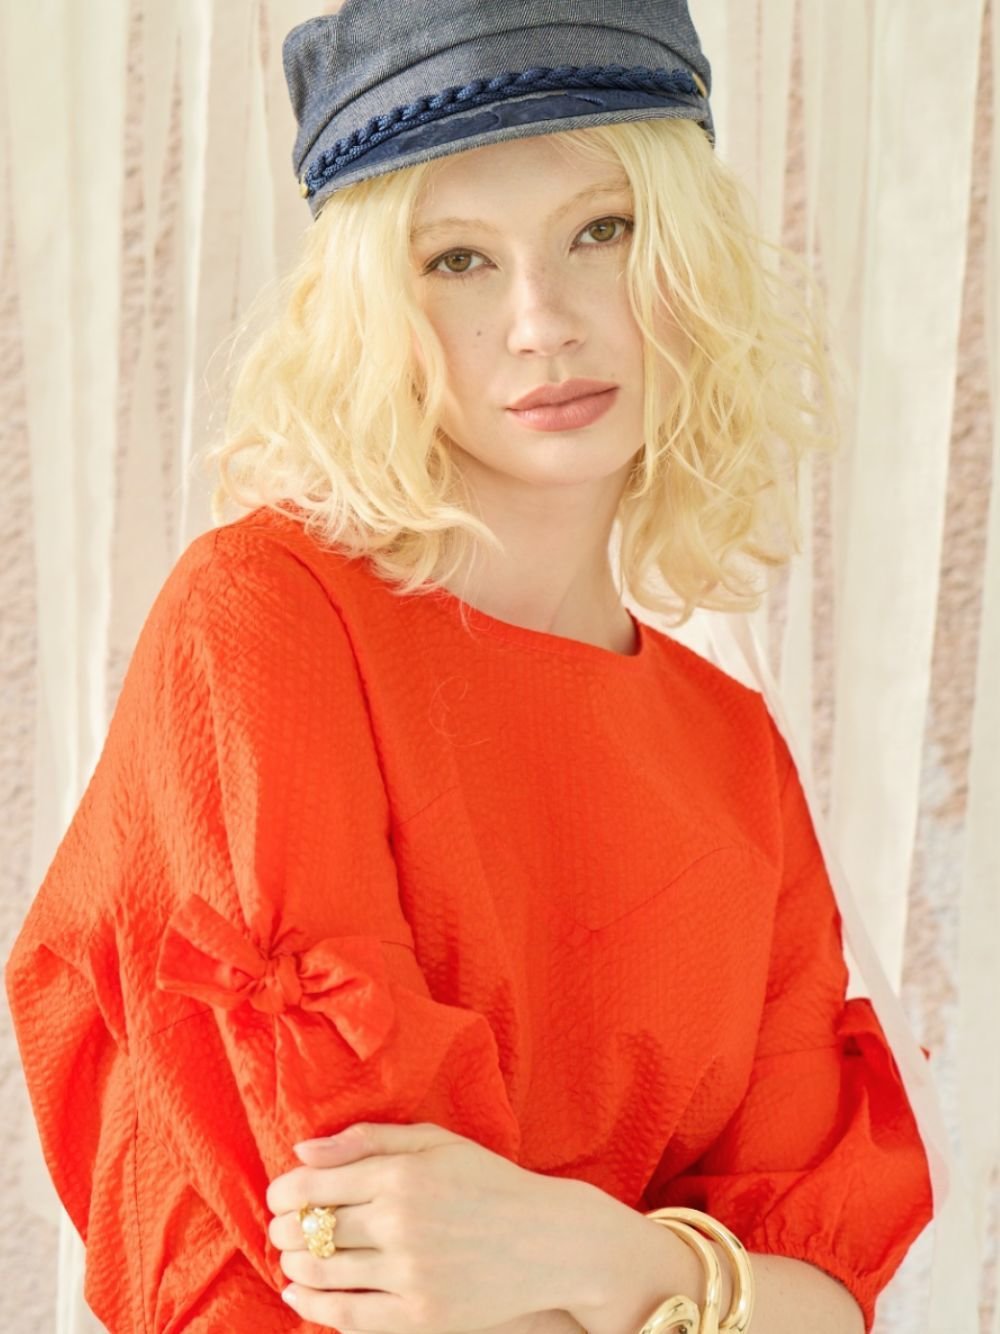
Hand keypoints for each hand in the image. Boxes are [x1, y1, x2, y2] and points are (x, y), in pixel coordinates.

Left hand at [265, 1121, 597, 1333]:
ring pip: (322, 1273)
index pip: (313, 1184)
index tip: (279, 1195)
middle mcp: (400, 1221)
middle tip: (281, 1228)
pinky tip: (298, 1294)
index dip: (283, 1192)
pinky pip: (347, 1316)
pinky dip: (312, 1306)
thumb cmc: (489, 1182)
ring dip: (294, 1265)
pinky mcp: (421, 1315)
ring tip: (292, 1258)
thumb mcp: (436, 1142)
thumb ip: (368, 1139)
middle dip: (284, 1229)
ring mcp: (410, 1272)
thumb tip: (303, 1150)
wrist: (551, 1241)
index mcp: (402, 1173)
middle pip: (311, 1230)